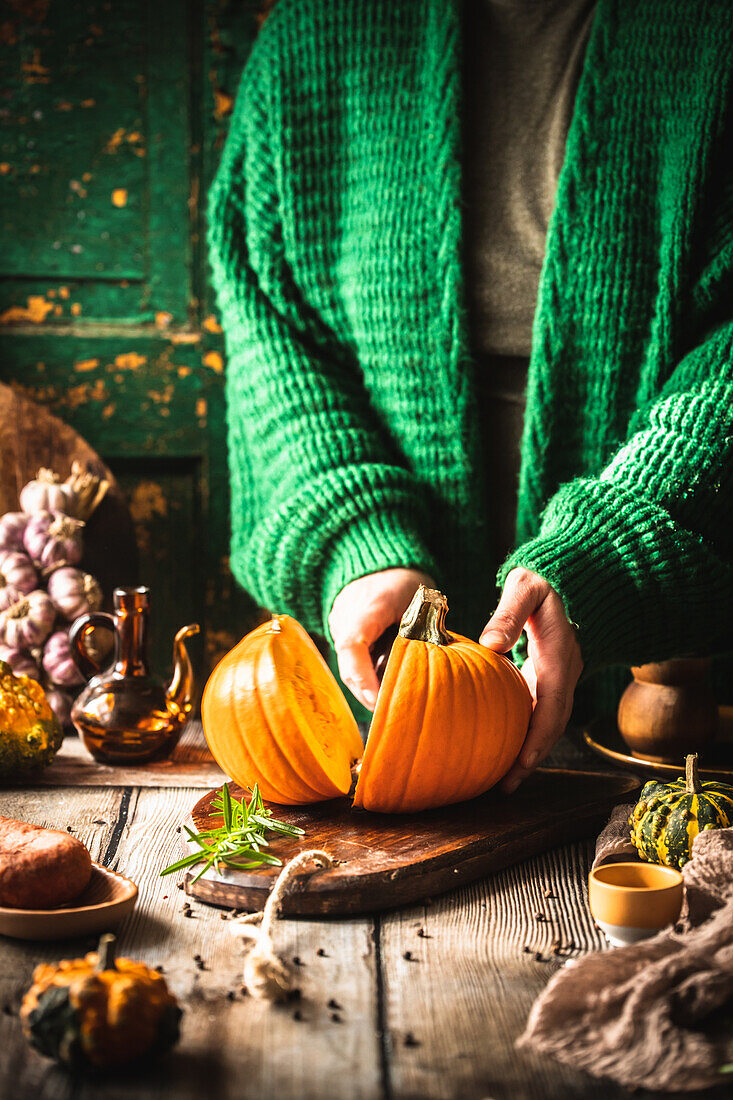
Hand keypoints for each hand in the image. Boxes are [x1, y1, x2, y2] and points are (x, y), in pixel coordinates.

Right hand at [329, 568, 434, 709]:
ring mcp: (339, 627)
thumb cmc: (403, 581)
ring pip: (350, 668)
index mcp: (365, 608)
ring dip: (370, 687)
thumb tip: (435, 666)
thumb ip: (423, 630)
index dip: (364, 678)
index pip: (353, 646)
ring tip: (394, 704)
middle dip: (370, 694)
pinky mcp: (341, 635)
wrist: (378, 564)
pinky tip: (387, 688)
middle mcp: (344, 619)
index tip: (379, 702)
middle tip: (394, 714)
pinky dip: (368, 677)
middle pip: (349, 667)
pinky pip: (352, 662)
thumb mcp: (421, 600)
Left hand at [480, 568, 582, 792]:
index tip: (521, 763)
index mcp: (559, 656)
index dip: (538, 737)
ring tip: (504, 777)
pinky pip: (541, 710)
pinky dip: (526, 731)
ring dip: (530, 749)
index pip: (552, 706)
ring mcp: (561, 676)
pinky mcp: (551, 675)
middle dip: (533, 756)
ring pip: (548, 721)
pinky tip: (505, 744)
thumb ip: (509, 613)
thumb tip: (491, 644)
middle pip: (553, 724)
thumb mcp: (527, 587)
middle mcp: (565, 672)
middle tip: (507, 785)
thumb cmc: (544, 580)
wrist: (572, 576)